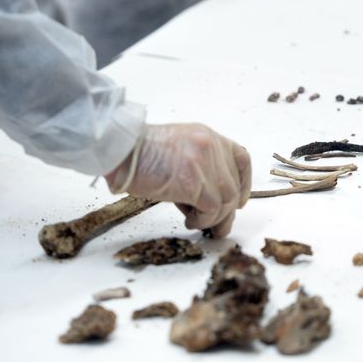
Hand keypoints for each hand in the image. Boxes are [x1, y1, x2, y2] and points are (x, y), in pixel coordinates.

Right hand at [105, 123, 251, 237]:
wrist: (117, 150)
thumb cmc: (139, 155)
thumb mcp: (178, 154)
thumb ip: (199, 172)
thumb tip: (210, 205)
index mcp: (208, 136)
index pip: (240, 158)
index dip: (245, 183)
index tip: (240, 201)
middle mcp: (210, 146)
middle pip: (234, 185)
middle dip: (228, 210)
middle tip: (218, 226)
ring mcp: (202, 162)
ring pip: (225, 200)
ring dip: (215, 218)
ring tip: (199, 224)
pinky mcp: (191, 181)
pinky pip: (210, 208)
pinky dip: (203, 220)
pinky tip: (190, 222)